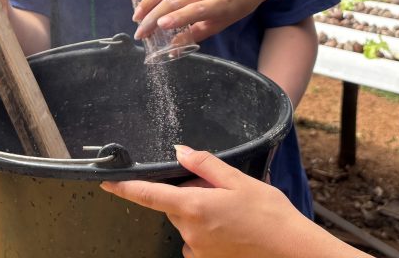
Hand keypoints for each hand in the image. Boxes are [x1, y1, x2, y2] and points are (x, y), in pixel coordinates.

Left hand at [102, 146, 355, 257]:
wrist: (293, 252)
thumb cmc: (269, 215)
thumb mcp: (239, 181)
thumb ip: (206, 165)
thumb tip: (181, 151)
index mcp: (194, 208)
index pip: (149, 196)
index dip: (125, 188)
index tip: (106, 182)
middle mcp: (190, 232)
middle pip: (175, 205)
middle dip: (189, 193)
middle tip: (219, 188)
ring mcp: (199, 251)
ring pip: (188, 223)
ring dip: (200, 213)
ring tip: (234, 211)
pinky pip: (198, 241)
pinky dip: (209, 231)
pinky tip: (233, 228)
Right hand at [131, 0, 269, 42]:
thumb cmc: (239, 3)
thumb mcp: (224, 23)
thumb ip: (197, 33)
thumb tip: (173, 49)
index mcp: (219, 4)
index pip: (195, 10)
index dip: (176, 18)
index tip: (159, 27)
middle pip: (176, 0)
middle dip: (154, 16)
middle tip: (140, 32)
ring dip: (148, 0)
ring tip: (137, 15)